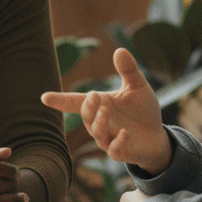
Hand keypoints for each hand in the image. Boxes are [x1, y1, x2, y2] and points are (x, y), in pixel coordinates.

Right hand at [42, 48, 171, 174]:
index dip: (60, 100)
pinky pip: (114, 150)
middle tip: (95, 96)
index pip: (75, 102)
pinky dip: (117, 142)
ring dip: (99, 122)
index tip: (44, 97)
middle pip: (86, 116)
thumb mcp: (137, 86)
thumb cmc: (142, 110)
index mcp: (100, 104)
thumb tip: (119, 50)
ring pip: (96, 133)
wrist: (156, 136)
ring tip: (106, 109)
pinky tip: (125, 133)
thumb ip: (128, 70)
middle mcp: (100, 122)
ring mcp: (108, 138)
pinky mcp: (121, 151)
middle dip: (88, 107)